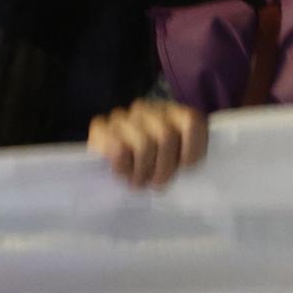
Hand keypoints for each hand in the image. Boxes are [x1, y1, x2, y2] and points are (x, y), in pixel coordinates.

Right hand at [86, 99, 207, 189]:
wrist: (108, 170)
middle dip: (164, 168)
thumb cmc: (151, 171)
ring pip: (143, 144)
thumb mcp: (177, 165)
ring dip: (142, 172)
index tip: (184, 168)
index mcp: (173, 114)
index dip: (192, 150)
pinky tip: (124, 172)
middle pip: (166, 136)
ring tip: (139, 180)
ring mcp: (123, 115)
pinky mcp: (100, 126)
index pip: (192, 122)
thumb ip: (188, 160)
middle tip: (157, 182)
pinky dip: (124, 168)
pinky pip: (118, 149)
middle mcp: (148, 109)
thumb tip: (192, 169)